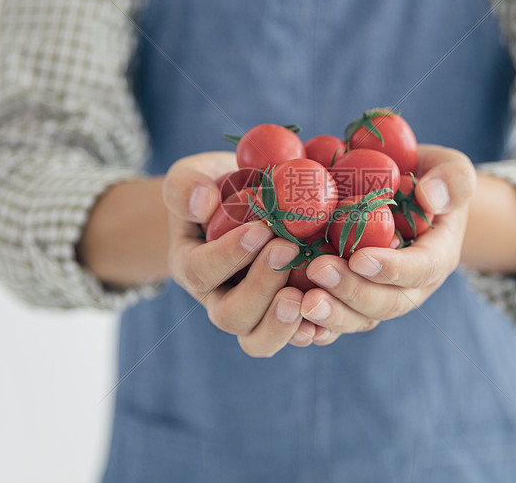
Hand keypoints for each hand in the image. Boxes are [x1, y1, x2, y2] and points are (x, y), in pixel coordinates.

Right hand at [163, 152, 326, 356]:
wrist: (244, 203)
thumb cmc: (217, 187)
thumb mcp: (191, 176)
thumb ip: (186, 187)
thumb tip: (202, 203)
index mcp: (192, 266)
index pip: (201, 272)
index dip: (229, 255)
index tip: (260, 229)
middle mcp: (219, 298)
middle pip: (231, 316)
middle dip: (260, 288)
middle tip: (289, 249)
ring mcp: (253, 313)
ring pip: (259, 340)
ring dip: (282, 322)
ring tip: (304, 295)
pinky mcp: (285, 316)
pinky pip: (296, 337)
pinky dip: (313, 331)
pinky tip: (330, 311)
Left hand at [299, 144, 476, 342]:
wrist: (409, 199)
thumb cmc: (429, 179)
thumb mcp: (451, 170)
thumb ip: (452, 179)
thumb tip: (430, 196)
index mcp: (436, 256)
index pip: (421, 269)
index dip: (391, 269)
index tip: (360, 258)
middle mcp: (410, 287)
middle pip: (386, 302)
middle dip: (351, 291)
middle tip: (318, 270)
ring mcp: (380, 297)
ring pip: (360, 318)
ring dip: (331, 314)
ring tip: (301, 301)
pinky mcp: (352, 301)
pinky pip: (337, 323)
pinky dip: (315, 327)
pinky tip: (291, 321)